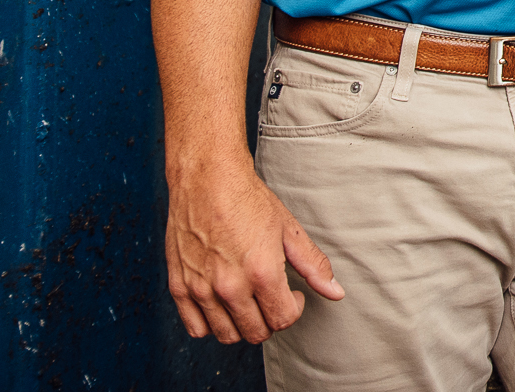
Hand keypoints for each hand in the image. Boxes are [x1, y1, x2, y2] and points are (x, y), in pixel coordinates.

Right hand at [165, 161, 344, 342]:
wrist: (207, 179)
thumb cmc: (248, 200)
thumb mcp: (289, 229)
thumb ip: (313, 265)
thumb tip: (335, 292)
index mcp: (261, 272)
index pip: (283, 320)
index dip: (294, 309)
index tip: (292, 294)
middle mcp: (229, 286)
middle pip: (256, 332)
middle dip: (270, 319)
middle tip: (272, 297)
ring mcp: (201, 288)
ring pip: (226, 335)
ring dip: (243, 324)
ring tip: (249, 300)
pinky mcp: (179, 286)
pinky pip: (195, 328)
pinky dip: (211, 324)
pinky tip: (223, 304)